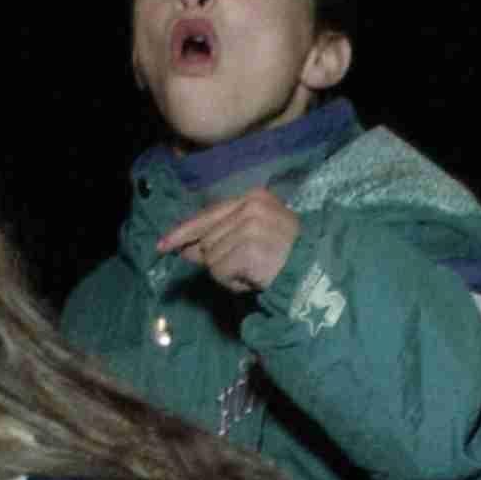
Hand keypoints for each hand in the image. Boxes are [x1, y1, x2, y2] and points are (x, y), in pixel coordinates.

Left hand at [158, 187, 302, 293]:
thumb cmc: (288, 257)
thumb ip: (220, 238)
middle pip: (207, 240)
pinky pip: (219, 271)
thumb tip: (184, 249)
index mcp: (255, 197)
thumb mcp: (254, 238)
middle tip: (248, 267)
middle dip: (218, 259)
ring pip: (211, 258)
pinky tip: (253, 280)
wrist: (317, 273)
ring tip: (255, 273)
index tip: (163, 245)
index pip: (208, 214)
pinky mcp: (248, 248)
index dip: (183, 232)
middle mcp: (251, 207)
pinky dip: (232, 282)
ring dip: (228, 273)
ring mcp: (250, 226)